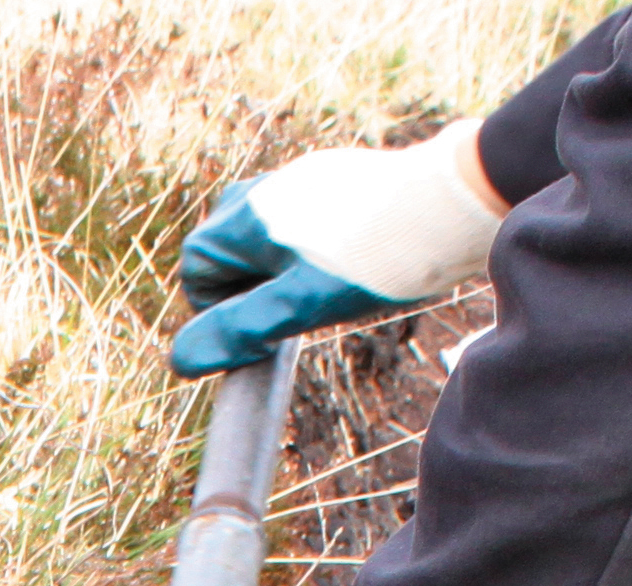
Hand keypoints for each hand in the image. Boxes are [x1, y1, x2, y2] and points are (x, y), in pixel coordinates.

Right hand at [170, 122, 506, 376]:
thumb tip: (179, 361)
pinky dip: (309, 248)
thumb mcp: (299, 305)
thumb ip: (238, 330)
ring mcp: (304, 179)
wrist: (452, 204)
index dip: (215, 310)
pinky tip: (351, 264)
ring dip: (277, 269)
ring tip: (322, 291)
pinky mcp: (339, 179)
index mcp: (246, 217)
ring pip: (266, 234)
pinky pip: (301, 219)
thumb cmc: (375, 257)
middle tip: (290, 314)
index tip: (254, 332)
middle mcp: (266, 189)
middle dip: (245, 287)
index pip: (196, 268)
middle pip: (226, 247)